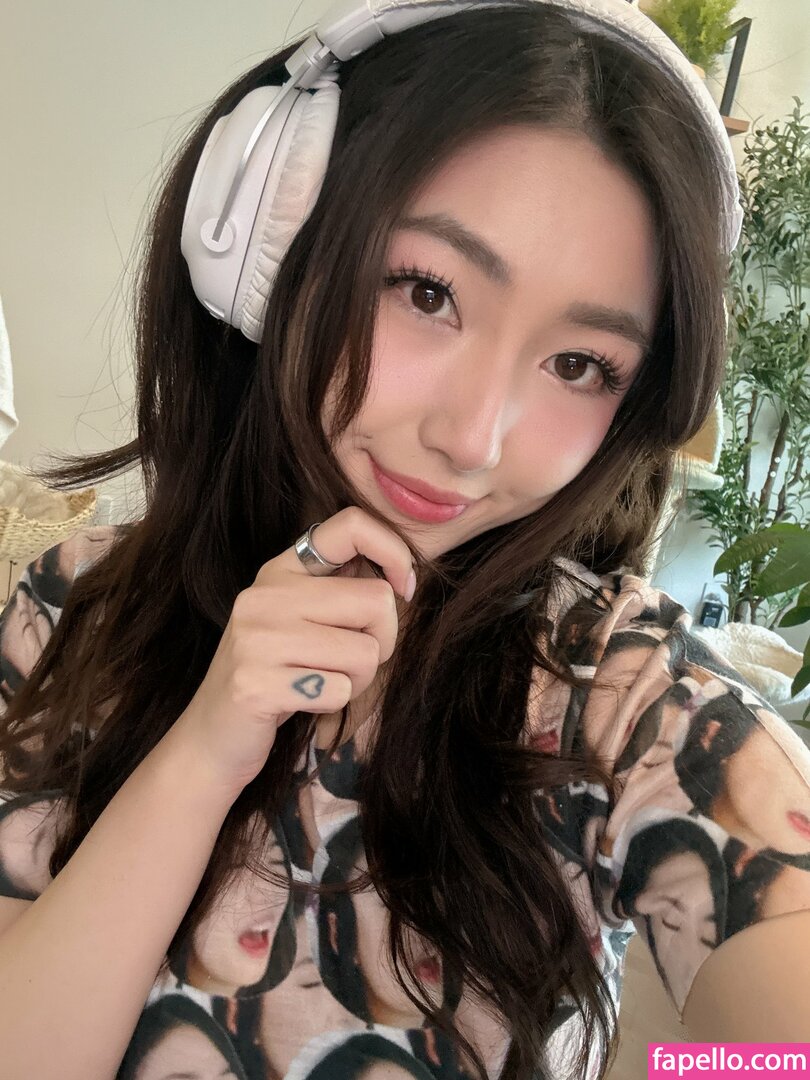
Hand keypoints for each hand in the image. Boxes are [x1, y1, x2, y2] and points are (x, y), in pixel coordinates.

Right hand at [170, 507, 414, 798]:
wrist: (212, 737)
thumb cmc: (278, 677)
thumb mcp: (302, 620)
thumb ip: (343, 593)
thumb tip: (402, 579)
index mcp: (283, 569)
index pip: (352, 526)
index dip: (395, 553)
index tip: (403, 589)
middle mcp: (266, 594)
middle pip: (376, 600)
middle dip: (383, 641)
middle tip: (351, 662)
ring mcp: (256, 638)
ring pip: (365, 652)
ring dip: (358, 680)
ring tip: (322, 684)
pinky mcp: (255, 684)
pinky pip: (339, 690)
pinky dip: (334, 704)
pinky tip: (302, 703)